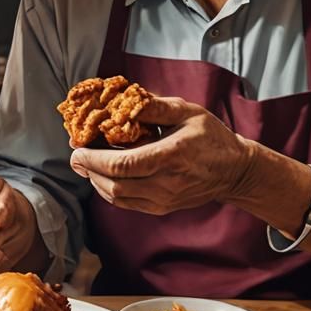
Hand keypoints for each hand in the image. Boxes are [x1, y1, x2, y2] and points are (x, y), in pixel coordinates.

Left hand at [68, 96, 256, 214]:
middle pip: (114, 185)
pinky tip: (105, 175)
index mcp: (171, 156)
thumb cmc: (211, 136)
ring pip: (117, 197)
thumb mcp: (186, 111)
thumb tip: (121, 102)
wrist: (235, 171)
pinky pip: (127, 203)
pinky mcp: (162, 208)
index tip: (77, 148)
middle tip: (75, 155)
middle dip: (89, 169)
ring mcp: (164, 200)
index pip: (123, 165)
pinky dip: (109, 190)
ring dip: (96, 181)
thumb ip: (153, 107)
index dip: (94, 159)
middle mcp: (165, 184)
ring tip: (87, 162)